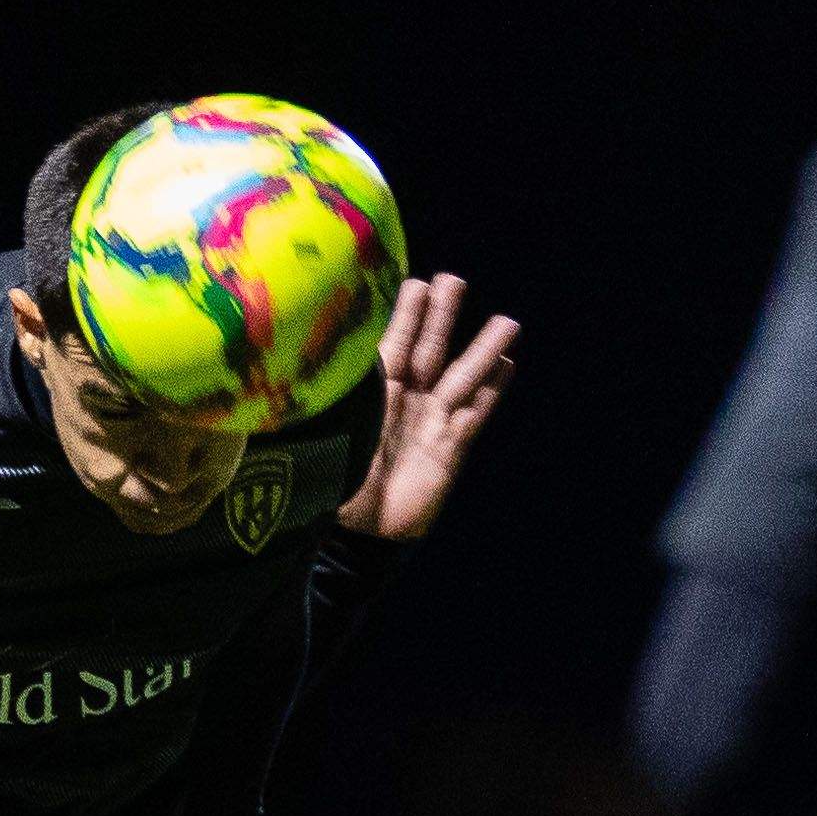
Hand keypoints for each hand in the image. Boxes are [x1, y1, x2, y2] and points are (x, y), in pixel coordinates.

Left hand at [339, 271, 520, 544]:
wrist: (361, 536)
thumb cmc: (338, 485)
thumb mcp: (331, 437)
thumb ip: (333, 404)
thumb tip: (308, 367)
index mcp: (374, 394)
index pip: (392, 344)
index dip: (404, 315)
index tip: (415, 282)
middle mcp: (406, 401)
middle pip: (430, 349)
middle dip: (442, 316)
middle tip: (454, 279)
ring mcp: (432, 422)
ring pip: (462, 377)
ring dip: (483, 350)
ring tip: (507, 322)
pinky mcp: (452, 448)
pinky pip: (477, 413)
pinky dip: (494, 390)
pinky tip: (508, 365)